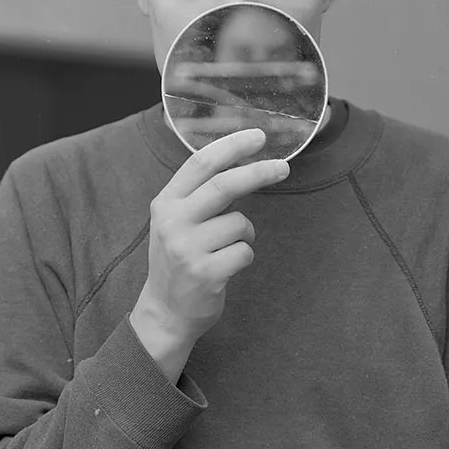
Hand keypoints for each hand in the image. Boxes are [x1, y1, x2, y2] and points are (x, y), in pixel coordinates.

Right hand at [136, 127, 289, 345]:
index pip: (200, 163)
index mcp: (165, 203)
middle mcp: (172, 222)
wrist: (165, 311)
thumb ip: (199, 194)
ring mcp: (187, 249)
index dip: (232, 146)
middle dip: (258, 172)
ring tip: (228, 247)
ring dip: (246, 232)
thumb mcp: (175, 221)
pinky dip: (244, 256)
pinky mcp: (206, 274)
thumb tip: (241, 161)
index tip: (258, 136)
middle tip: (283, 168)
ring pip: (240, 223)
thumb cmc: (178, 260)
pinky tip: (227, 267)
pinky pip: (244, 252)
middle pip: (224, 185)